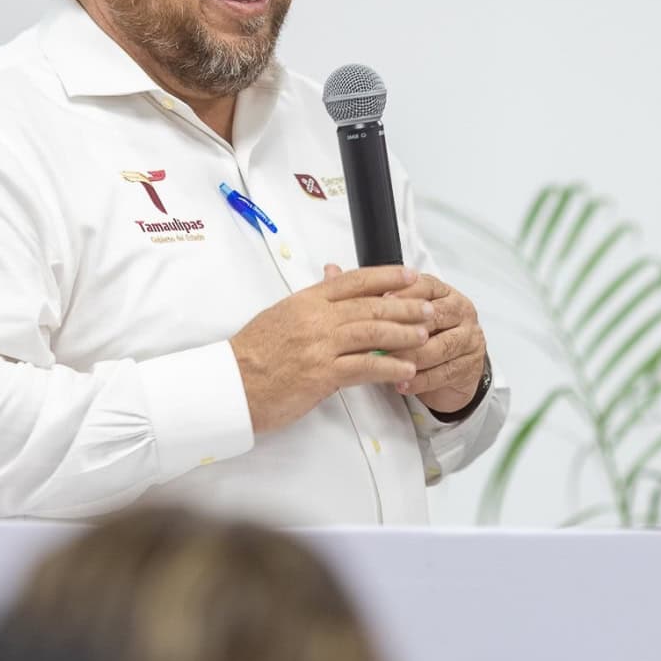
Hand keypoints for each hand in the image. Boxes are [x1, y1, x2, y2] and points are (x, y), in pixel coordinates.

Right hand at [230, 265, 434, 433]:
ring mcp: (319, 346)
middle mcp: (316, 318)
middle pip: (370, 306)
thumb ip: (312, 299)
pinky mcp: (321, 374)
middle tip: (429, 308)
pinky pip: (364, 368)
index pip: (354, 280)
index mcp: (306, 300)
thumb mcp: (281, 315)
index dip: (387, 277)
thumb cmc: (253, 353)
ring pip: (372, 333)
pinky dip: (389, 368)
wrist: (231, 384)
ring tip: (424, 336)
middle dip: (405, 306)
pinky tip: (406, 370)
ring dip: (403, 335)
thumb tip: (333, 277)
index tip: (410, 276)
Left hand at [386, 273, 486, 415]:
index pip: (427, 286)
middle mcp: (461, 311)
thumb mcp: (407, 316)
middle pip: (436, 316)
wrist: (454, 369)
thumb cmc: (427, 336)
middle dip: (405, 327)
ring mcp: (469, 339)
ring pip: (440, 347)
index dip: (404, 293)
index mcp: (445, 293)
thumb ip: (383, 301)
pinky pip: (445, 373)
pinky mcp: (470, 367)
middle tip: (379, 336)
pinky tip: (402, 383)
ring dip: (411, 357)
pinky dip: (420, 380)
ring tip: (387, 364)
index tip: (382, 300)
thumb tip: (343, 281)